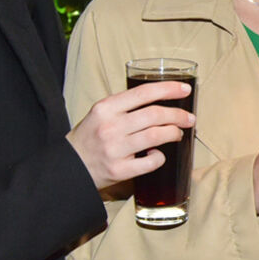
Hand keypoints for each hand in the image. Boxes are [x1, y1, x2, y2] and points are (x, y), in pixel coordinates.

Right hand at [67, 81, 193, 191]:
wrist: (69, 167)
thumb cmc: (90, 138)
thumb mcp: (100, 114)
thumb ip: (125, 106)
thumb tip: (161, 101)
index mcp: (105, 108)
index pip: (143, 93)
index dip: (168, 89)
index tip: (185, 90)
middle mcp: (110, 126)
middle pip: (154, 115)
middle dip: (178, 115)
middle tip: (189, 118)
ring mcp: (115, 149)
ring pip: (156, 135)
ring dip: (174, 133)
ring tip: (178, 133)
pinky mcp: (119, 170)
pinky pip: (151, 162)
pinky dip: (160, 157)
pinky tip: (157, 155)